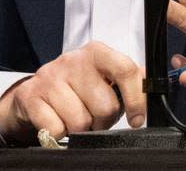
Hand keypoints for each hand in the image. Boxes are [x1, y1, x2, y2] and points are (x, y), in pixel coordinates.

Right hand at [0, 41, 145, 144]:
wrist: (35, 92)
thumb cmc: (76, 86)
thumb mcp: (103, 76)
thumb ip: (129, 79)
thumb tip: (154, 84)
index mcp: (96, 53)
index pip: (126, 70)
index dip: (136, 99)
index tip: (137, 119)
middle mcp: (72, 60)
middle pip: (105, 106)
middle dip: (102, 120)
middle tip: (93, 115)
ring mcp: (49, 76)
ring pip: (80, 122)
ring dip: (81, 128)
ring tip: (74, 116)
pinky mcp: (31, 95)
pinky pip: (56, 129)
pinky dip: (59, 133)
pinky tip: (57, 120)